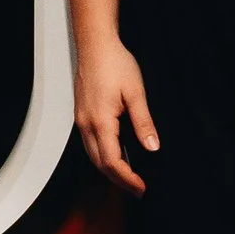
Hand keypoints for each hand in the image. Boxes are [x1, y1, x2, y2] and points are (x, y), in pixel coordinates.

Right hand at [73, 33, 159, 194]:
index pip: (112, 161)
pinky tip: (117, 154)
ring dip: (110, 169)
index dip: (127, 179)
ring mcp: (82, 119)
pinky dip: (103, 156)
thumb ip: (144, 122)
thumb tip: (152, 147)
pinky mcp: (82, 114)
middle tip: (138, 188)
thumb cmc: (114, 63)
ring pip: (92, 155)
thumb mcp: (136, 92)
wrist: (95, 44)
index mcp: (100, 121)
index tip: (142, 187)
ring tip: (129, 176)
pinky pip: (90, 143)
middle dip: (118, 180)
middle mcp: (86, 123)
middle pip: (99, 163)